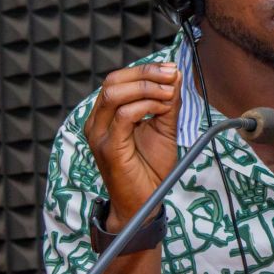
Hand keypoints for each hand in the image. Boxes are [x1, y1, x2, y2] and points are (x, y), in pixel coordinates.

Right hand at [85, 62, 181, 228]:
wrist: (144, 204)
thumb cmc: (150, 169)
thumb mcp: (164, 128)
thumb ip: (168, 102)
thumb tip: (175, 74)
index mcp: (106, 115)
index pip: (119, 79)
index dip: (146, 69)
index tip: (172, 69)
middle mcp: (97, 122)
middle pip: (113, 81)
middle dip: (146, 73)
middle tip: (172, 75)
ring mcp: (99, 135)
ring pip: (114, 94)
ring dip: (147, 88)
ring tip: (169, 94)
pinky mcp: (109, 148)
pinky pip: (123, 116)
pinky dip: (146, 106)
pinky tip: (163, 110)